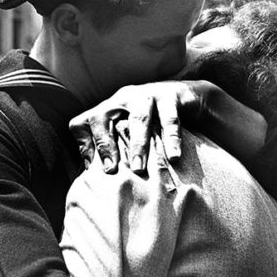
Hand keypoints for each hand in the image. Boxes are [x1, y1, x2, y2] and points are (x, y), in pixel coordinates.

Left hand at [69, 80, 214, 173]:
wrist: (193, 97)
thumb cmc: (157, 123)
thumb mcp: (132, 132)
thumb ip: (117, 150)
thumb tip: (98, 182)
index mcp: (109, 109)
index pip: (84, 122)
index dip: (84, 144)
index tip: (90, 170)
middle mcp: (123, 99)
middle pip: (102, 117)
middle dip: (104, 144)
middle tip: (110, 170)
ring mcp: (147, 95)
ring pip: (138, 118)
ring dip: (137, 144)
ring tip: (138, 169)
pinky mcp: (172, 96)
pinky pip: (170, 119)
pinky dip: (171, 139)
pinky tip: (173, 158)